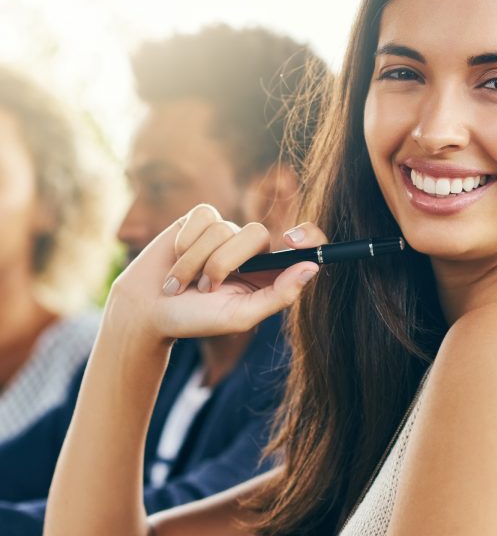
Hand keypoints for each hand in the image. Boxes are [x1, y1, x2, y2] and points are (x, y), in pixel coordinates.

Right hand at [106, 204, 324, 342]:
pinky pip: (203, 216)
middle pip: (256, 234)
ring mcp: (225, 231)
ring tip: (182, 283)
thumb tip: (311, 268)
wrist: (146, 310)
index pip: (304, 244)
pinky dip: (184, 242)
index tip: (292, 241)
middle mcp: (251, 249)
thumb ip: (278, 295)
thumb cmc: (195, 319)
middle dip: (223, 263)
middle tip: (204, 288)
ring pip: (223, 228)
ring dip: (195, 261)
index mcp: (270, 272)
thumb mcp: (240, 316)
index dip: (308, 236)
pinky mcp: (199, 219)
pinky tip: (175, 258)